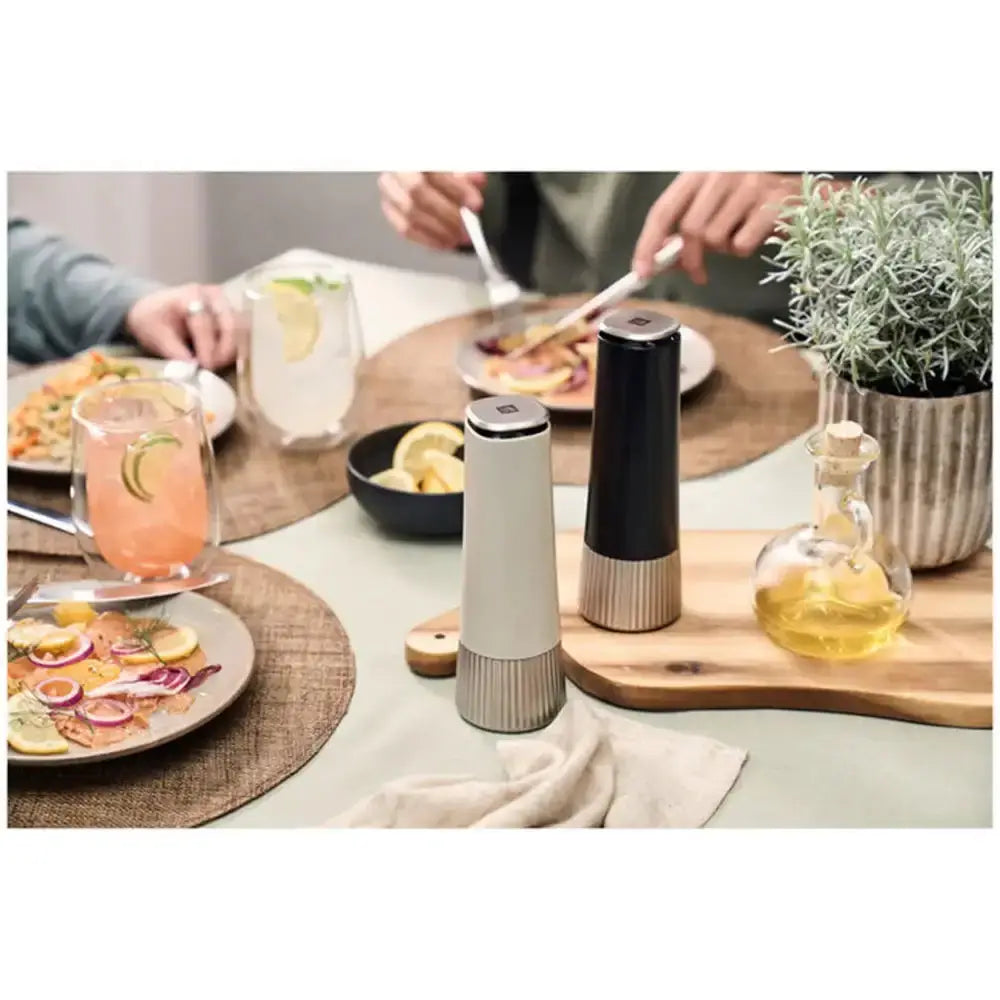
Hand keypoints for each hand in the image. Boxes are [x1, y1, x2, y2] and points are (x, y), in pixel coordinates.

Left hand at [125, 283, 236, 369]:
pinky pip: (242, 334)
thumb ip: (173, 350)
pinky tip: (221, 359)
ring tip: (215, 364)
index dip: (206, 347)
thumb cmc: (153, 320)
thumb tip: (192, 369)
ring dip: (231, 351)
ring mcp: (226, 304)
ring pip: (241, 330)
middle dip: (224, 350)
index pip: (204, 323)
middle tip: (213, 367)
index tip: (204, 367)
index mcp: (191, 295)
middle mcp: (214, 295)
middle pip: (230, 324)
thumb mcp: (154, 334)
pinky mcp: (233, 315)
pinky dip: (234, 349)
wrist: (155, 309)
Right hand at [378, 172, 486, 250]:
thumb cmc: (439, 167)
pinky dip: (426, 239)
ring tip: (457, 237)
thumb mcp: (455, 162)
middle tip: (466, 227)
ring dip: (437, 231)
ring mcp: (389, 190)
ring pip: (409, 214)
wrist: (418, 169)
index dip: (457, 189)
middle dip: (446, 214)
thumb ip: (466, 171)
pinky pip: (404, 228)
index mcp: (414, 153)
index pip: (434, 170)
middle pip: (417, 193)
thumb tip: (478, 181)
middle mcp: (396, 170)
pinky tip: (443, 242)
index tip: (476, 204)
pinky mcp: (389, 208)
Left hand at [632, 172, 803, 284]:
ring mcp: (750, 183)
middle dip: (691, 259)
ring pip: (715, 238)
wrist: (806, 194)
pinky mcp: (773, 201)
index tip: (642, 271)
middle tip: (698, 272)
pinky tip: (756, 234)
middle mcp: (723, 171)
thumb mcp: (714, 207)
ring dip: (724, 249)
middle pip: (690, 229)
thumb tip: (659, 260)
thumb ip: (685, 229)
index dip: (648, 244)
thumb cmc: (754, 202)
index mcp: (701, 170)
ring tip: (738, 236)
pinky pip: (741, 244)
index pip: (663, 209)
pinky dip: (745, 249)